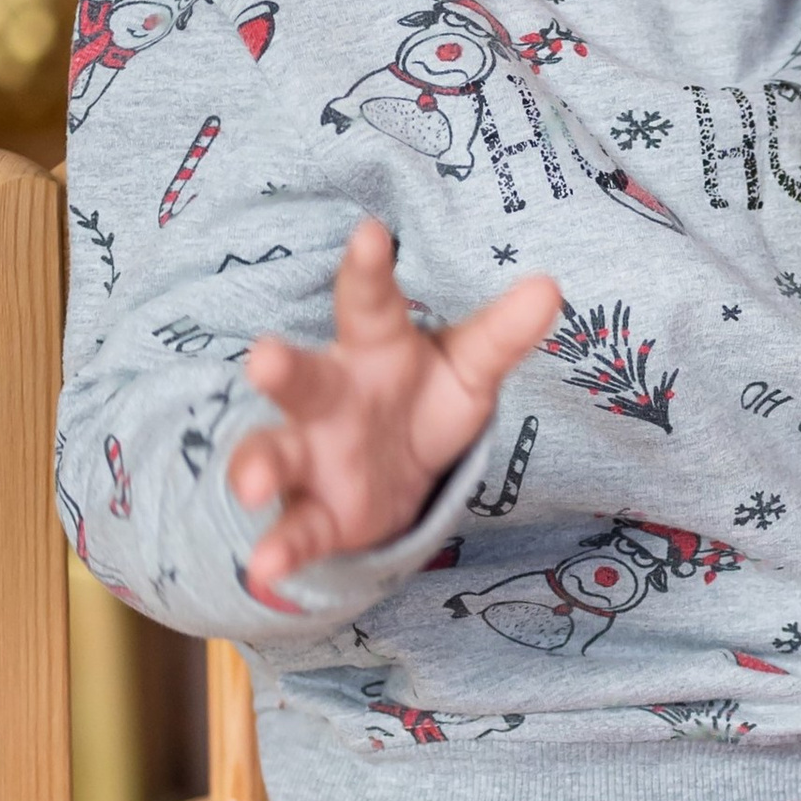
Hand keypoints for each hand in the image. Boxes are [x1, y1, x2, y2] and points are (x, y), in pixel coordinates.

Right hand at [228, 220, 559, 599]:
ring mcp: (311, 455)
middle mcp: (330, 396)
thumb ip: (503, 334)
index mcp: (373, 349)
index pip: (370, 303)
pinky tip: (265, 567)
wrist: (390, 480)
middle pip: (304, 378)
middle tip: (263, 359)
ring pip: (277, 453)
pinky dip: (279, 550)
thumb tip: (550, 286)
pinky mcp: (314, 514)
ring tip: (250, 485)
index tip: (372, 234)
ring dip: (259, 465)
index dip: (370, 270)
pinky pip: (296, 532)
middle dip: (282, 370)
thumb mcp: (468, 368)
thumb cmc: (424, 401)